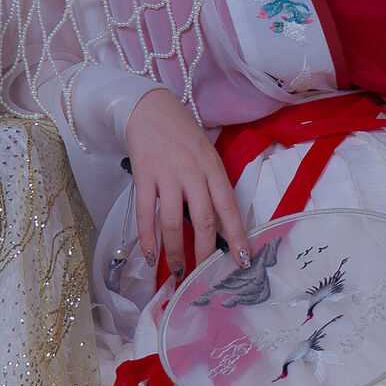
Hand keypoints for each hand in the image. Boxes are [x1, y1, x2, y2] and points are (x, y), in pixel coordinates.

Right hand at [124, 88, 248, 281]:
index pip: (229, 208)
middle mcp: (193, 174)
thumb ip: (212, 186)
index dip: (236, 237)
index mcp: (214, 169)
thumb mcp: (207, 156)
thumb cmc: (184, 135)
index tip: (242, 261)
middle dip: (205, 253)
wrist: (150, 108)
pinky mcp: (143, 177)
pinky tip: (151, 255)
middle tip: (204, 277)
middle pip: (203, 220)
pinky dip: (147, 238)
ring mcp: (167, 176)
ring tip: (178, 271)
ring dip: (175, 251)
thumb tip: (218, 225)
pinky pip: (145, 213)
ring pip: (173, 222)